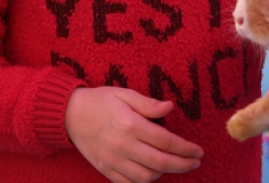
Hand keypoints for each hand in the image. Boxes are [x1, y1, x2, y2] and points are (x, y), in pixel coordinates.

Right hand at [65, 87, 202, 182]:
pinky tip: (151, 173)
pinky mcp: (105, 169)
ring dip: (164, 174)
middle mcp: (123, 145)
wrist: (69, 114)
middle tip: (195, 162)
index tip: (198, 151)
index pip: (166, 141)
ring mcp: (113, 160)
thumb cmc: (100, 101)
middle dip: (183, 165)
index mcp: (130, 124)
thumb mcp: (125, 94)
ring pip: (146, 177)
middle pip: (160, 163)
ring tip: (172, 164)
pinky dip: (143, 182)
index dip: (185, 148)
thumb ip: (148, 103)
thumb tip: (170, 107)